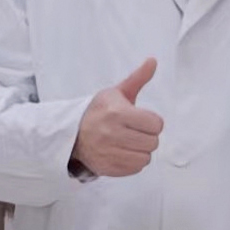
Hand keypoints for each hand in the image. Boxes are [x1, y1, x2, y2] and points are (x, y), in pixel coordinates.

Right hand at [72, 57, 164, 177]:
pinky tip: (123, 151)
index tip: (140, 119)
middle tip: (134, 131)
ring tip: (129, 142)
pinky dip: (133, 161)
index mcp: (117, 113)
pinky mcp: (108, 168)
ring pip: (146, 157)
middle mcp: (112, 134)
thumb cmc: (99, 111)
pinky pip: (136, 168)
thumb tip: (153, 60)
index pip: (156, 124)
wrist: (72, 133)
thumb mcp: (116, 93)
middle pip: (153, 142)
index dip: (152, 121)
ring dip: (141, 150)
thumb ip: (138, 78)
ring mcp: (109, 153)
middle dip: (147, 136)